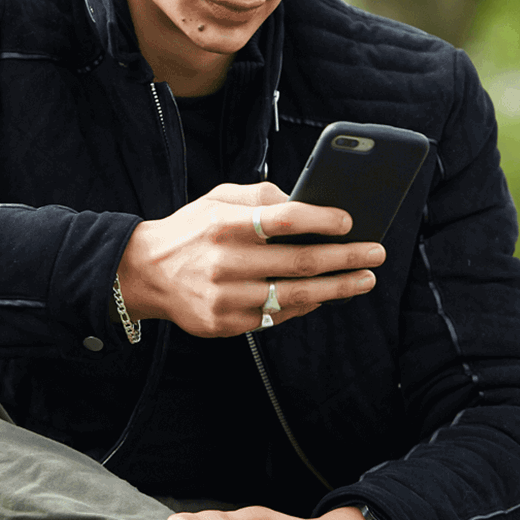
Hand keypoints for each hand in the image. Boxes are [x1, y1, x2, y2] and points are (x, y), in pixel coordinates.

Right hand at [119, 182, 385, 337]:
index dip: (321, 219)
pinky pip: (275, 317)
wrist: (143, 272)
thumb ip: (260, 195)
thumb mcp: (217, 199)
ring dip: (337, 289)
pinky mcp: (223, 324)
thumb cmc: (191, 230)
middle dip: (345, 257)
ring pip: (294, 295)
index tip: (350, 222)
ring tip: (364, 280)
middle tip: (375, 254)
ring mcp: (224, 297)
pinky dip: (305, 306)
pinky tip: (326, 296)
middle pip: (299, 262)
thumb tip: (305, 200)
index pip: (282, 219)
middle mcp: (223, 262)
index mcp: (223, 223)